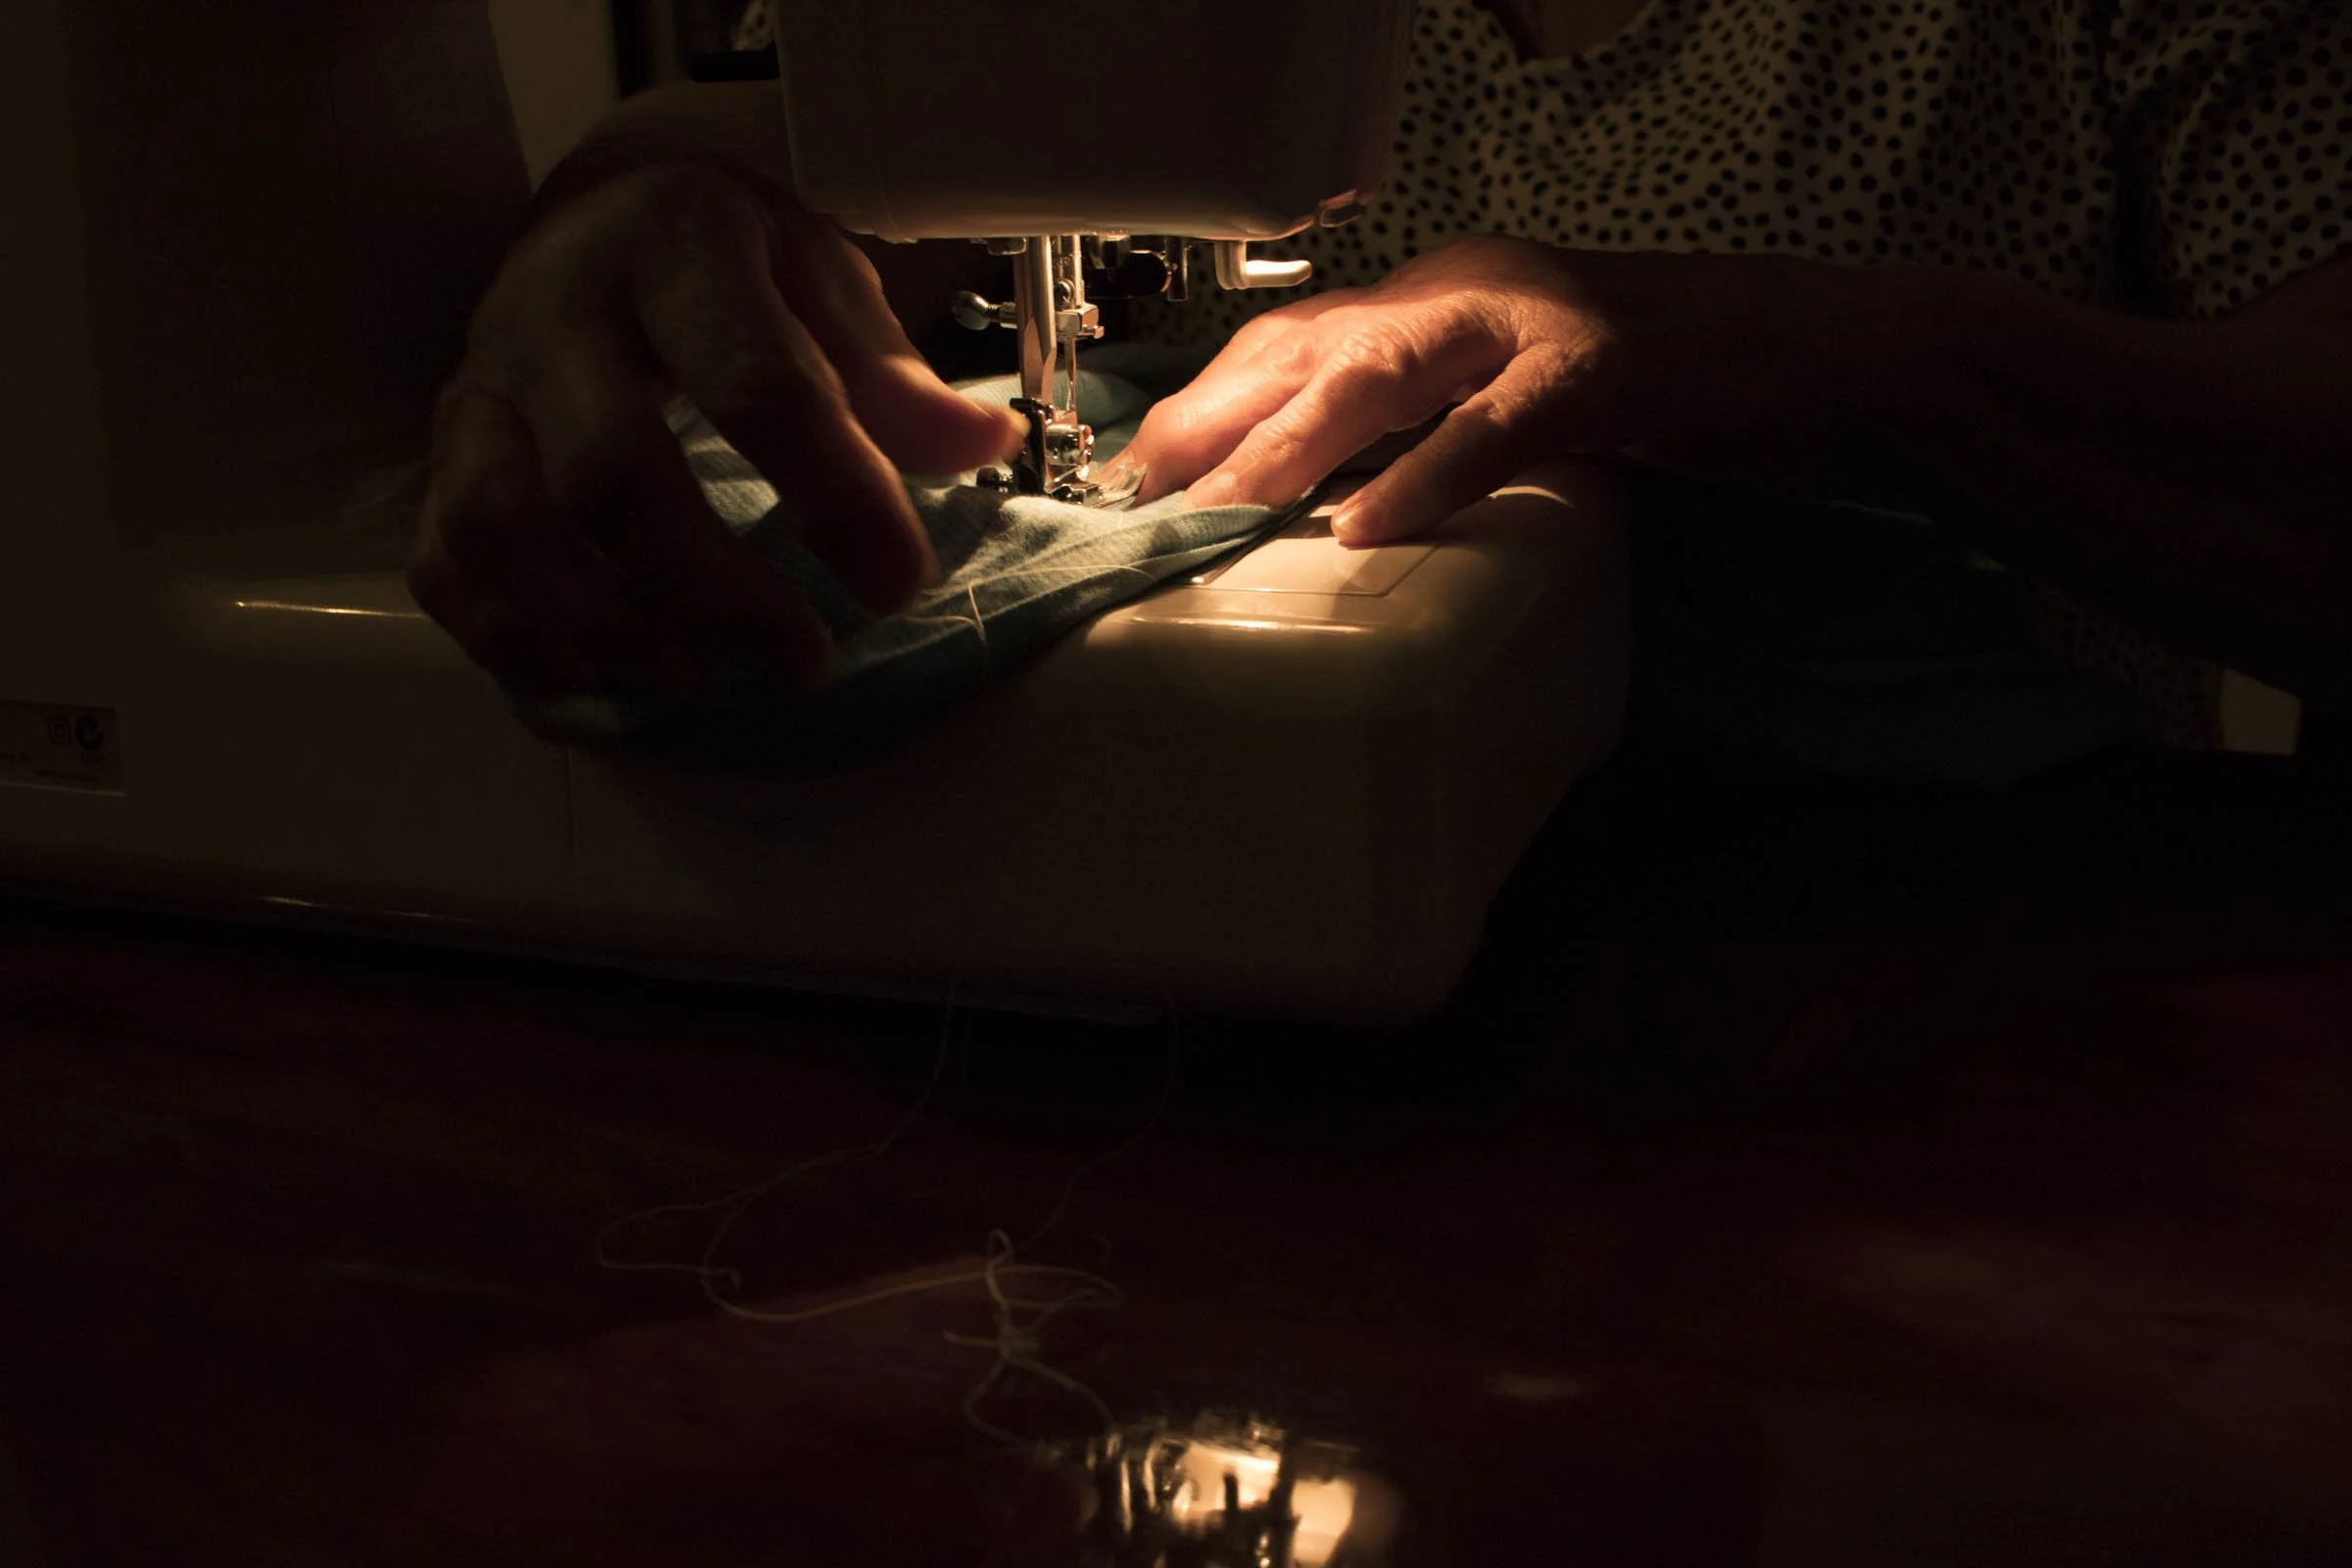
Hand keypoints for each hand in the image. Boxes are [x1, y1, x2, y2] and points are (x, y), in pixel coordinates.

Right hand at [409, 161, 1024, 693]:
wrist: (604, 216)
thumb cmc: (729, 265)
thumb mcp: (823, 281)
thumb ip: (892, 373)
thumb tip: (980, 445)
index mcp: (676, 248)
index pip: (755, 383)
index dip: (834, 495)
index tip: (899, 582)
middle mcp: (558, 310)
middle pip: (612, 473)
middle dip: (714, 591)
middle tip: (801, 660)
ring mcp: (484, 383)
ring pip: (506, 523)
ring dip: (603, 623)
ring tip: (694, 675)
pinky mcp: (444, 449)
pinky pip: (444, 558)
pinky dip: (511, 634)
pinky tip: (595, 673)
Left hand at [1113, 235, 1868, 543]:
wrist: (1807, 350)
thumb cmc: (1657, 385)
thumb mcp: (1508, 393)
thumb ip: (1422, 422)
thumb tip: (1323, 496)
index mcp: (1437, 297)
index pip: (1292, 337)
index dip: (1208, 401)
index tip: (1142, 471)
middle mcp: (1467, 290)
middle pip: (1308, 346)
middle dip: (1214, 421)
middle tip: (1143, 497)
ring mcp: (1534, 322)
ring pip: (1380, 373)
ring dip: (1288, 445)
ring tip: (1221, 507)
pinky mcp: (1604, 369)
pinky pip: (1495, 426)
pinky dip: (1427, 477)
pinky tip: (1369, 526)